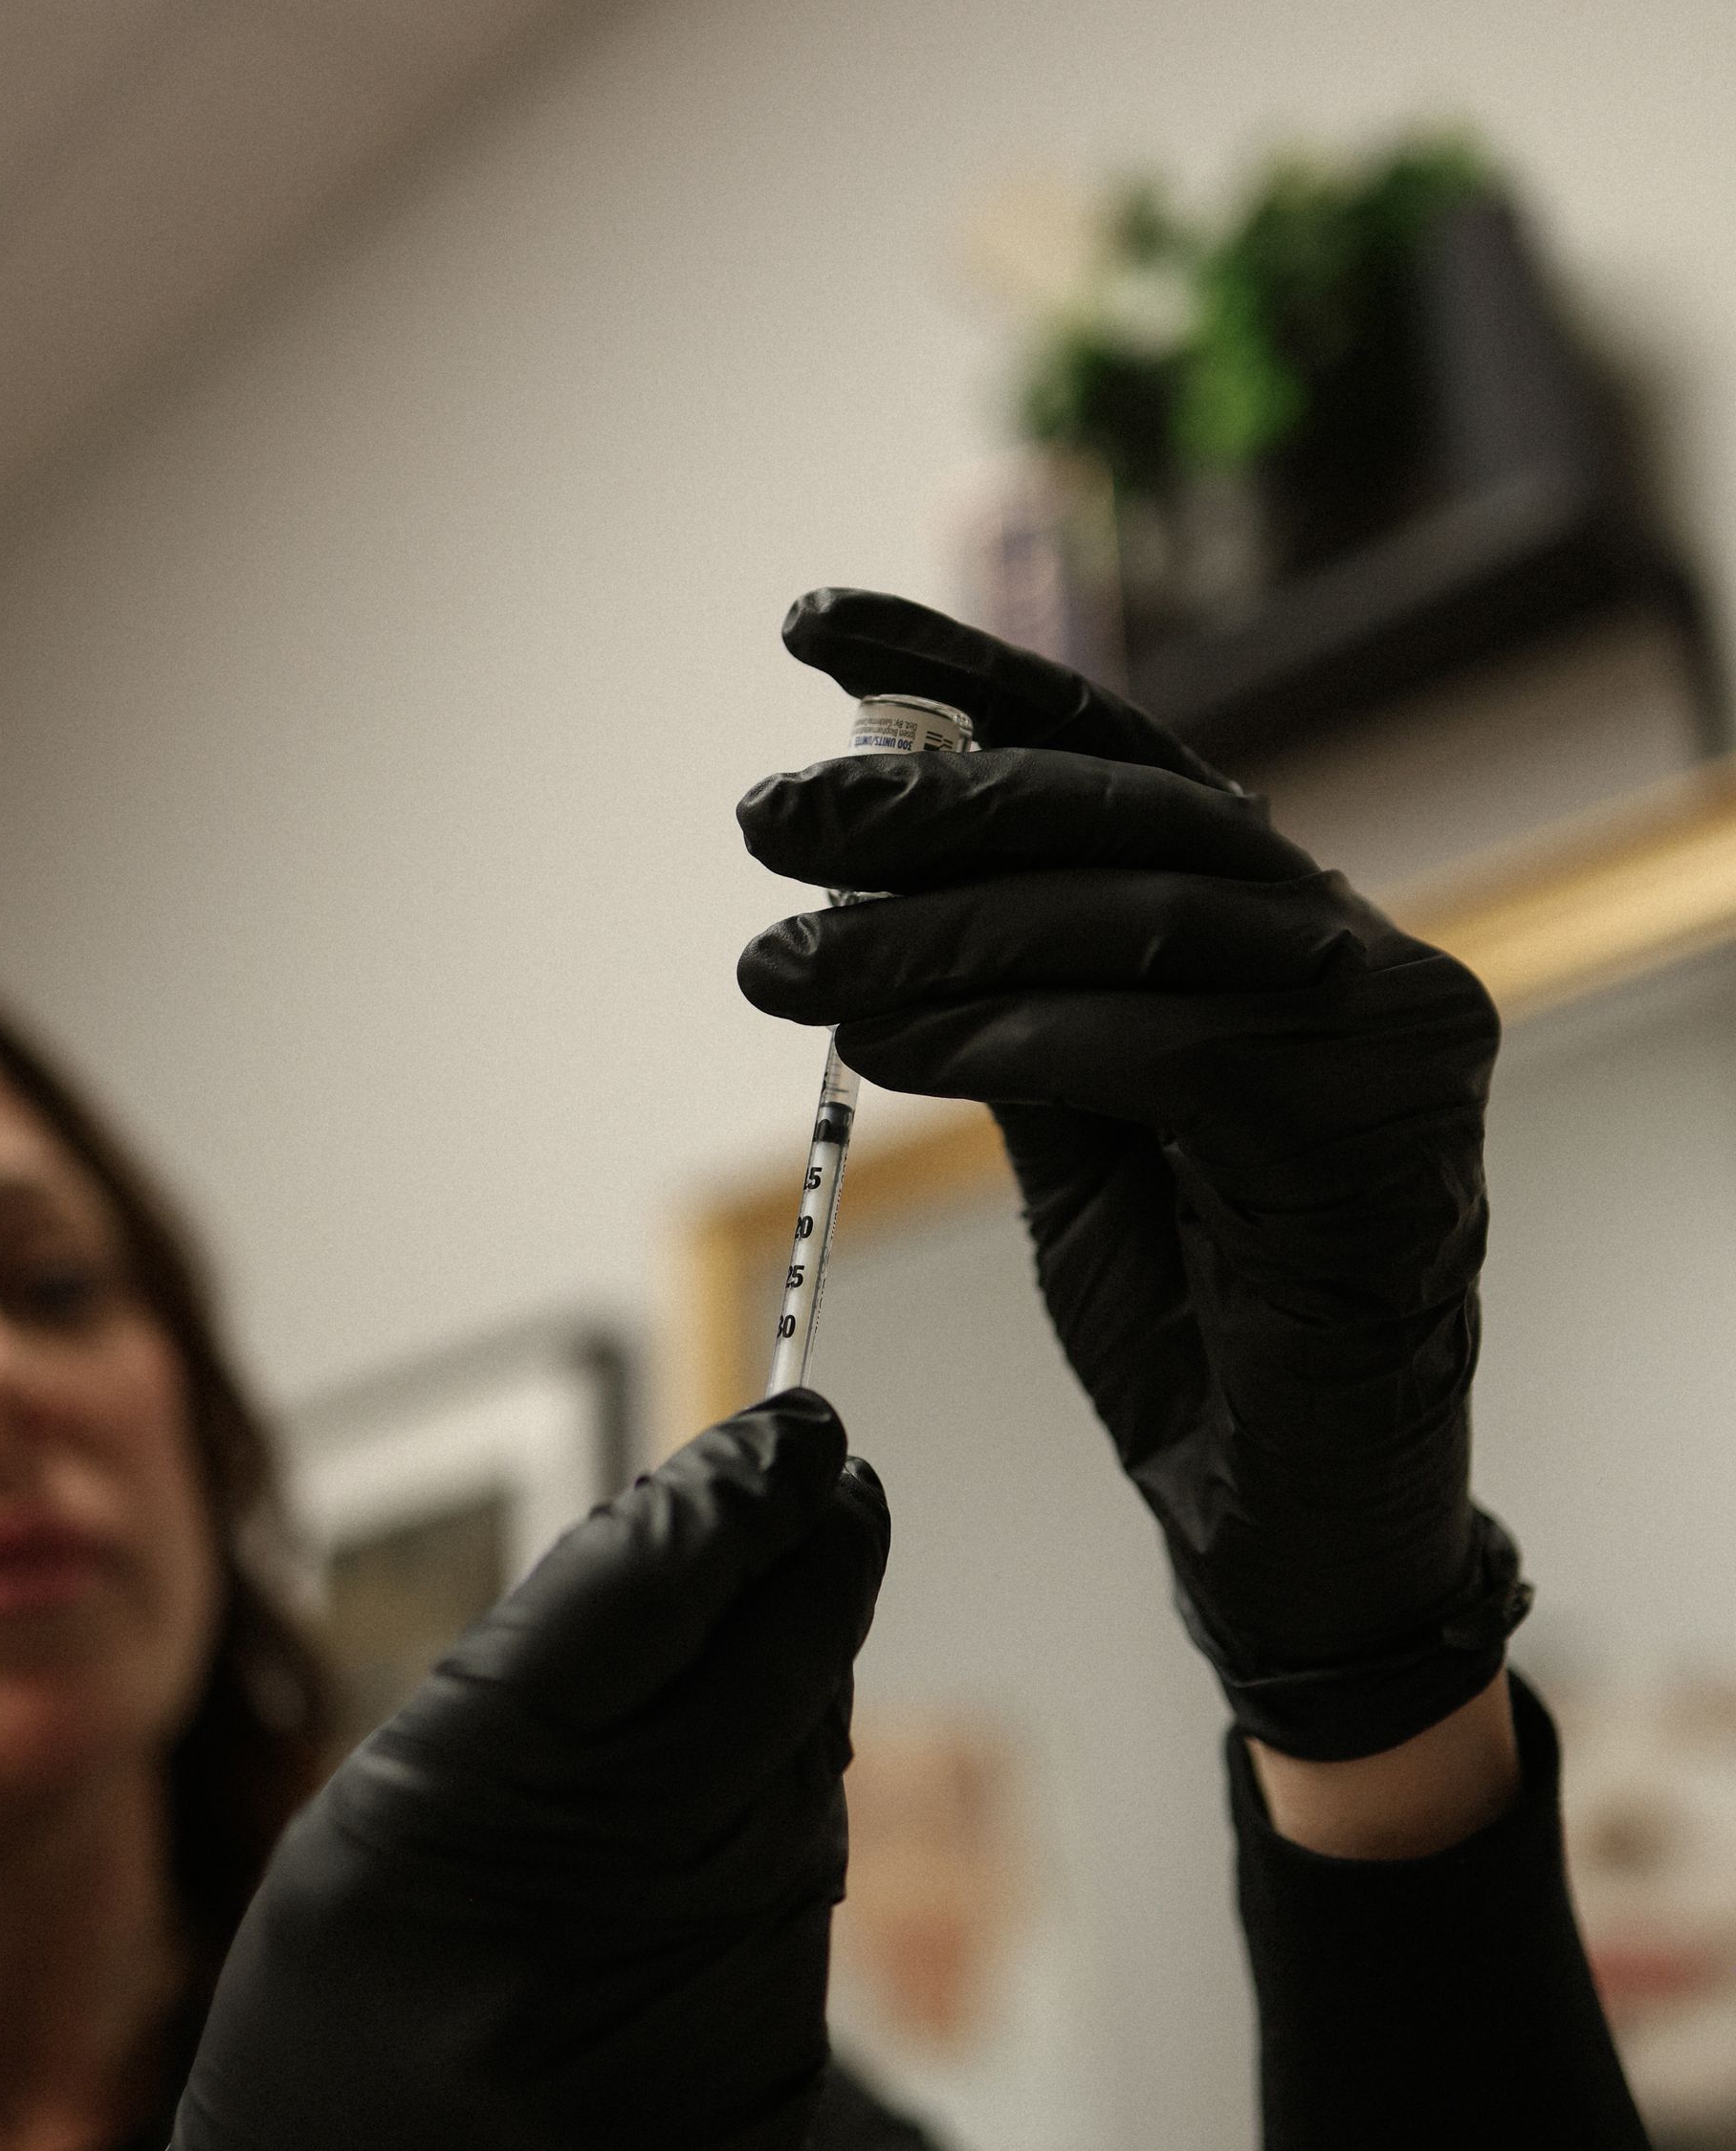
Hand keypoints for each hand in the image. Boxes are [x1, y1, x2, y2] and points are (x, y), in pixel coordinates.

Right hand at [78, 1391, 887, 2150]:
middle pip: (753, 1694)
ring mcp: (666, 2050)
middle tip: (835, 1482)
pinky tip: (716, 1850)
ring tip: (749, 1681)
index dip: (728, 1506)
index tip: (797, 1430)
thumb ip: (533, 1686)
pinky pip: (801, 1929)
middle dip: (810, 1570)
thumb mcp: (367, 1827)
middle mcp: (557, 1947)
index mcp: (425, 1844)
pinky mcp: (748, 2127)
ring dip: (796, 1715)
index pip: (627, 1620)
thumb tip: (707, 1544)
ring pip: (800, 1803)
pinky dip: (777, 1859)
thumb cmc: (334, 2034)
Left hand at [737, 590, 1525, 1763]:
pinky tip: (891, 1043)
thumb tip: (879, 907)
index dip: (963, 685)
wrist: (1291, 1519)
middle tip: (767, 822)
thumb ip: (1014, 1008)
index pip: (1111, 757)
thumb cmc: (1192, 1327)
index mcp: (1271, 918)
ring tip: (787, 958)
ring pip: (1135, 914)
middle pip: (1119, 812)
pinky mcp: (1379, 1112)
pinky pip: (1168, 1040)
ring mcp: (1382, 1016)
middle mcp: (1344, 939)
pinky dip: (1016, 1035)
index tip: (815, 631)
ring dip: (938, 930)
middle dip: (924, 806)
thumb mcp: (1072, 1134)